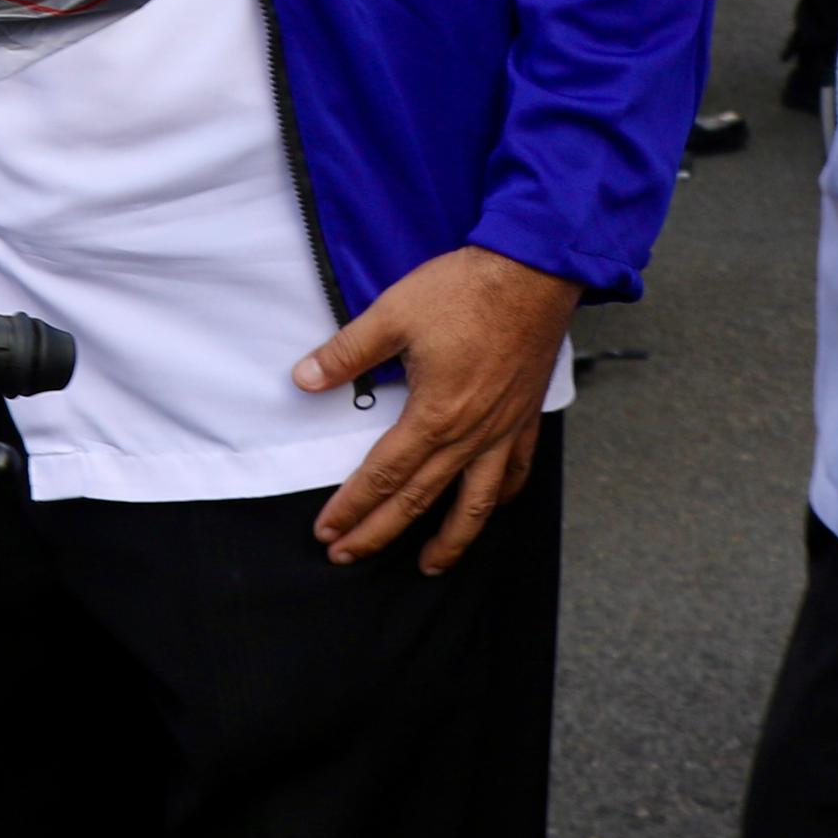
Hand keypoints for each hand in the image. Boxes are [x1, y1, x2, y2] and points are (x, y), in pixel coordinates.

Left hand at [295, 244, 577, 572]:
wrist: (533, 272)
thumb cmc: (466, 290)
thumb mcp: (393, 312)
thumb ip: (347, 353)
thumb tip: (305, 379)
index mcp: (433, 414)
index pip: (382, 475)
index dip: (351, 507)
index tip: (328, 530)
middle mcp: (469, 434)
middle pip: (418, 499)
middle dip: (379, 533)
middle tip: (348, 556)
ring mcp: (502, 430)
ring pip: (474, 504)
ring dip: (450, 541)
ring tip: (430, 566)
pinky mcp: (525, 417)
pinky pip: (514, 473)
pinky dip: (500, 499)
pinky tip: (490, 509)